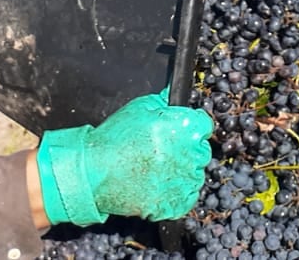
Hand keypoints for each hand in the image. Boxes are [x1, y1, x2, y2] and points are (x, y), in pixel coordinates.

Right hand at [33, 88, 212, 225]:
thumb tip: (174, 96)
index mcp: (184, 127)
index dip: (191, 125)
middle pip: (201, 150)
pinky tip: (158, 183)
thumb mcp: (139, 108)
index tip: (181, 129)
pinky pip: (187, 196)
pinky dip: (176, 192)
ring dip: (182, 171)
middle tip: (163, 149)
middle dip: (187, 148)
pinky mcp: (174, 203)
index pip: (204, 124)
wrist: (94, 171)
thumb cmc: (114, 139)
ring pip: (195, 174)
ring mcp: (182, 181)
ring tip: (156, 167)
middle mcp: (188, 154)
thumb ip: (163, 101)